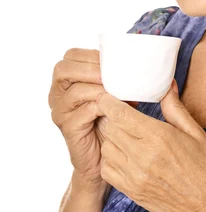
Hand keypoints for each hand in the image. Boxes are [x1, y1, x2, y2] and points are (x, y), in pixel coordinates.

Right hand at [48, 48, 119, 186]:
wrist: (105, 156)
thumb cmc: (110, 120)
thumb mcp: (113, 93)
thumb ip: (117, 77)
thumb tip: (141, 63)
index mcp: (66, 80)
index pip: (70, 56)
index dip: (90, 54)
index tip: (112, 59)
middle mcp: (57, 94)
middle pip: (63, 69)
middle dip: (90, 68)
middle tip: (111, 74)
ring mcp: (60, 112)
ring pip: (74, 91)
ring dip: (99, 88)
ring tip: (117, 91)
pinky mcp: (68, 128)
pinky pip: (82, 113)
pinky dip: (101, 107)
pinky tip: (113, 109)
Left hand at [97, 79, 205, 211]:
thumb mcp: (196, 133)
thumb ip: (175, 108)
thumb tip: (167, 85)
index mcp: (159, 137)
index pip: (119, 115)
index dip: (108, 102)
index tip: (108, 96)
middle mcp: (143, 157)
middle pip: (109, 128)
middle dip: (110, 117)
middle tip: (119, 112)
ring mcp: (135, 177)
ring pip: (106, 148)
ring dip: (110, 137)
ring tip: (123, 132)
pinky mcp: (132, 192)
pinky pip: (107, 170)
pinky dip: (110, 158)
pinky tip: (123, 153)